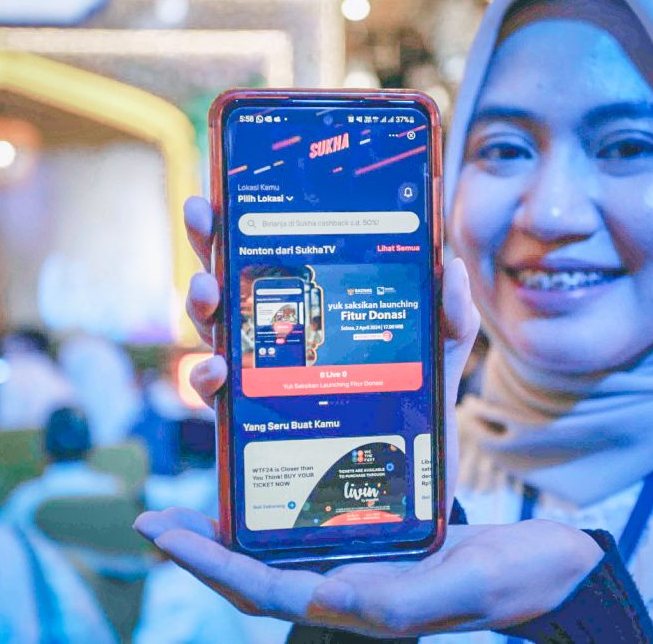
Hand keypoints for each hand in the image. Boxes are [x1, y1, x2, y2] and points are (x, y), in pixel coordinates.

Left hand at [134, 507, 603, 637]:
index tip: (159, 529)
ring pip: (283, 550)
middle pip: (256, 572)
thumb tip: (330, 597)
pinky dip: (289, 507)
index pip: (260, 588)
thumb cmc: (512, 581)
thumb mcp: (462, 587)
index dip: (205, 563)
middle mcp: (348, 589)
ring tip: (202, 499)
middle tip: (158, 517)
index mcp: (356, 606)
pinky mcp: (383, 542)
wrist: (550, 570)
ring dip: (236, 529)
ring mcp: (363, 566)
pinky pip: (321, 528)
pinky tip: (281, 479)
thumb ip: (399, 602)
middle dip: (203, 549)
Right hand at [180, 194, 480, 502]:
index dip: (242, 218)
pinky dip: (207, 379)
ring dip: (201, 304)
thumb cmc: (419, 389)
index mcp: (314, 297)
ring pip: (214, 328)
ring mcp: (261, 369)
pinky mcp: (254, 415)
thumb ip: (451, 311)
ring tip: (209, 292)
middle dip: (205, 242)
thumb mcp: (441, 345)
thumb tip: (452, 267)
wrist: (412, 464)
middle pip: (230, 277)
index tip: (222, 188)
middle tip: (200, 217)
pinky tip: (219, 369)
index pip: (273, 249)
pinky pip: (218, 394)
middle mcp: (278, 327)